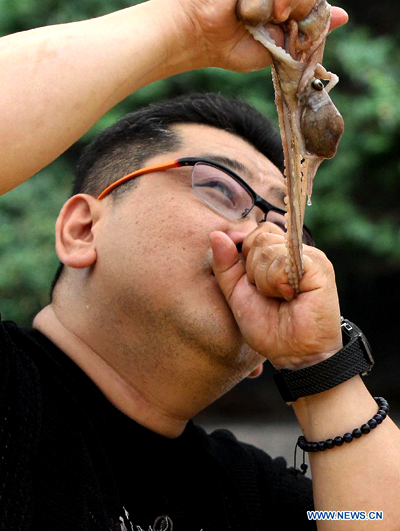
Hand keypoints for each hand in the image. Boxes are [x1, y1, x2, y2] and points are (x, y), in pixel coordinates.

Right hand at [171, 0, 347, 71]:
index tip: (290, 23)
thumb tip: (343, 16)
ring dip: (286, 0)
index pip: (311, 1)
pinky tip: (249, 7)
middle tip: (278, 18)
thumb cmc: (228, 46)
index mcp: (283, 2)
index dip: (310, 9)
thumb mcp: (273, 47)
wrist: (196, 35)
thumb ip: (306, 33)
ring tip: (261, 14)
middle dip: (300, 4)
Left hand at [210, 224, 341, 369]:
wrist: (292, 352)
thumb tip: (216, 234)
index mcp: (278, 254)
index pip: (255, 233)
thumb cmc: (267, 326)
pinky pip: (283, 261)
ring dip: (266, 281)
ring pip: (268, 248)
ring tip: (281, 297)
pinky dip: (277, 283)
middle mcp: (295, 251)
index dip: (247, 258)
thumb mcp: (236, 293)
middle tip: (270, 294)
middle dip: (254, 271)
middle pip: (259, 238)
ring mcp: (309, 257)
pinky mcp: (319, 266)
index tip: (256, 285)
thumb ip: (225, 264)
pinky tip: (290, 296)